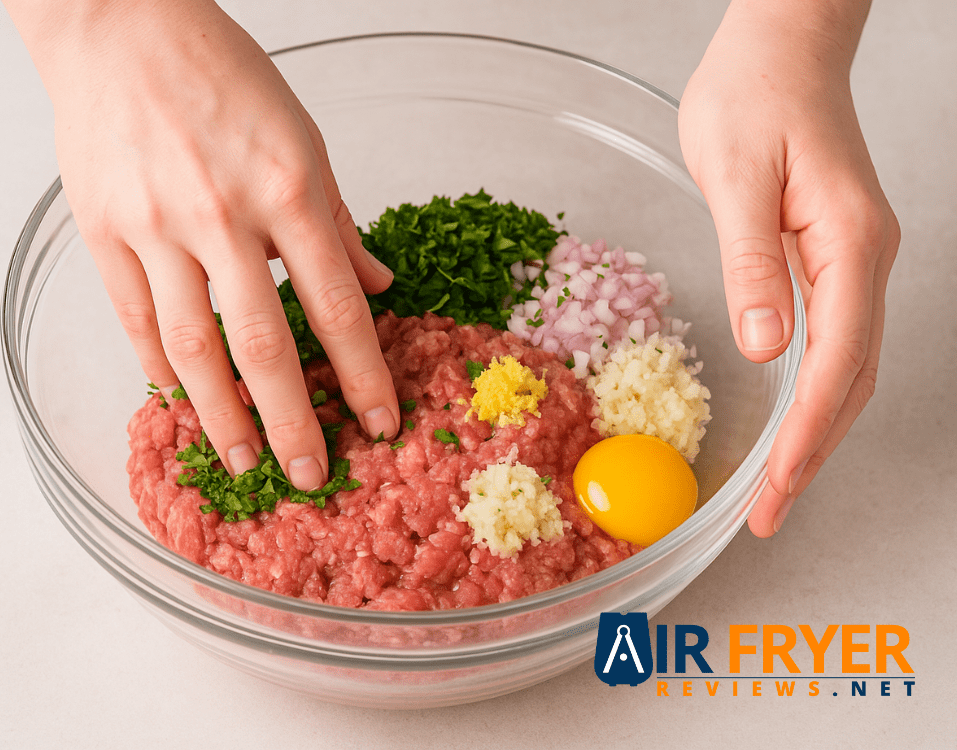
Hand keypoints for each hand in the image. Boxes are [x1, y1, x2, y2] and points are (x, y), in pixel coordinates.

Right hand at [11, 0, 398, 488]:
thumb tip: (380, 288)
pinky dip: (162, 370)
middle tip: (313, 478)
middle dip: (293, 422)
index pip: (338, 308)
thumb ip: (341, 224)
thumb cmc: (226, 77)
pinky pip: (137, 319)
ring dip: (223, 416)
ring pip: (193, 346)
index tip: (380, 425)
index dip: (362, 377)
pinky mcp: (105, 231)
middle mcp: (224, 215)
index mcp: (291, 190)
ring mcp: (157, 226)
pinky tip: (183, 403)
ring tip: (244, 463)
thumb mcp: (307, 141)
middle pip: (265, 344)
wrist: (124, 25)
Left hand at [678, 0, 898, 536]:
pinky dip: (814, 393)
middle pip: (850, 381)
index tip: (775, 491)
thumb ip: (753, 264)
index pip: (836, 363)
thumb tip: (768, 346)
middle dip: (811, 454)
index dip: (806, 436)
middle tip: (769, 515)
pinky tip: (793, 420)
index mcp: (848, 245)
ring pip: (847, 368)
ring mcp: (852, 261)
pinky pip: (834, 341)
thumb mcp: (737, 178)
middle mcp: (862, 261)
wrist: (779, 49)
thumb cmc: (754, 96)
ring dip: (814, 431)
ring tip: (779, 488)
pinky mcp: (830, 257)